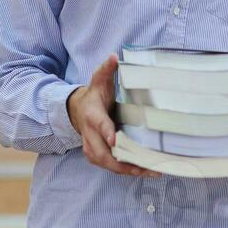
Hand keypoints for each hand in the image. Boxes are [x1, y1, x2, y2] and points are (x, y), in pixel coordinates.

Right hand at [67, 53, 159, 177]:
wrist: (78, 110)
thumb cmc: (95, 95)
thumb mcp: (99, 80)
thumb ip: (107, 69)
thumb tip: (115, 56)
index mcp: (92, 114)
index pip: (99, 124)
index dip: (106, 133)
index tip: (115, 140)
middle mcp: (89, 134)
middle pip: (101, 152)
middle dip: (121, 161)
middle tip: (142, 165)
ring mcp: (91, 147)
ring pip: (106, 163)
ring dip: (126, 169)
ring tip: (149, 171)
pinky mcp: (96, 156)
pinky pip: (109, 166)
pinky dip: (125, 171)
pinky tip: (143, 171)